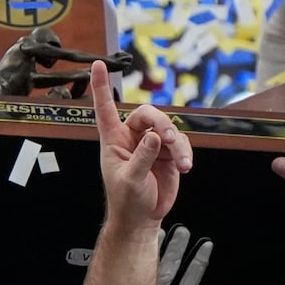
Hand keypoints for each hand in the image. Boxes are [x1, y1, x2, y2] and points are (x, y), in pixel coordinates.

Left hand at [90, 60, 188, 232]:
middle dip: (161, 124)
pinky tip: (186, 165)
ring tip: (181, 162)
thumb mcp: (130, 180)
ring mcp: (151, 145)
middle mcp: (132, 138)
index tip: (98, 65)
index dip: (101, 87)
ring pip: (168, 128)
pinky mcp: (168, 154)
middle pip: (148, 114)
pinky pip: (181, 143)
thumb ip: (142, 157)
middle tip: (168, 140)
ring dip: (177, 143)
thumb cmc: (127, 201)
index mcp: (114, 141)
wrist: (143, 218)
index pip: (106, 109)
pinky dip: (186, 152)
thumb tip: (154, 137)